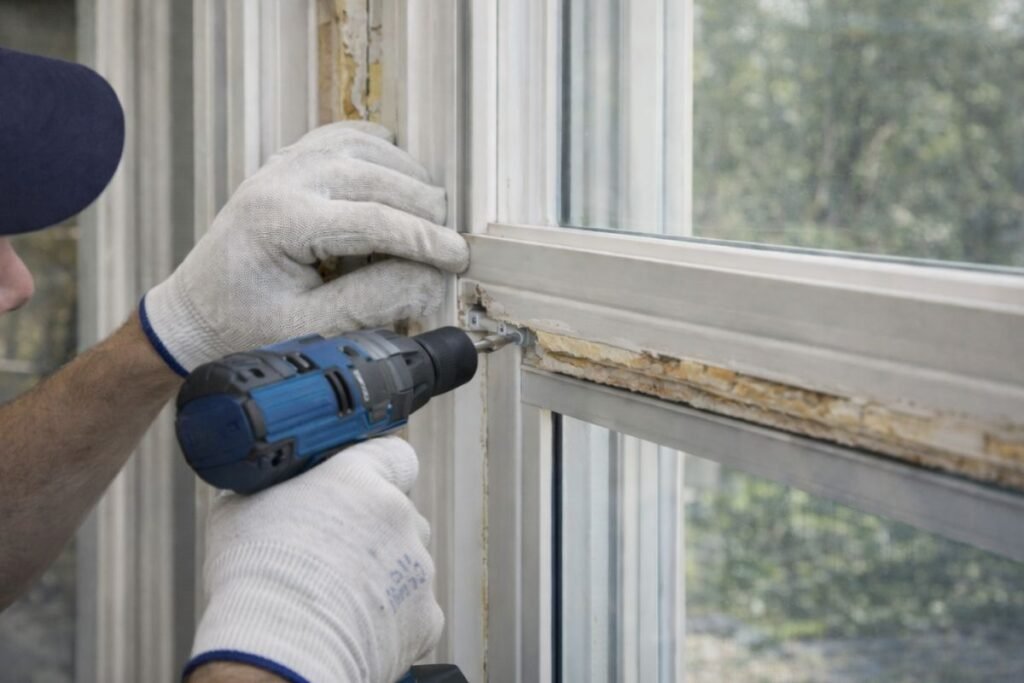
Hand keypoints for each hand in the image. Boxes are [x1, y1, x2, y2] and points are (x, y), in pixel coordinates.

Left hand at [140, 121, 467, 374]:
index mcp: (280, 220)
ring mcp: (282, 164)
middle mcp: (280, 180)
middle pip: (376, 176)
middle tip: (447, 244)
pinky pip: (343, 137)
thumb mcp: (308, 327)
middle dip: (422, 209)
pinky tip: (399, 172)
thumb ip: (371, 301)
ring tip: (430, 217)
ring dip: (406, 178)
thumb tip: (428, 277)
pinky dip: (379, 150)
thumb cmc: (243, 327)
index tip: (458, 258)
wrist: (196, 313)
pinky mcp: (288, 163)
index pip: (372, 219)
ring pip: (366, 150)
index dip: (424, 239)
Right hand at [186, 436, 442, 682]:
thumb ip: (270, 489)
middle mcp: (398, 514)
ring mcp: (417, 565)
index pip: (393, 455)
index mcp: (359, 478)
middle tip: (333, 555)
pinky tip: (356, 628)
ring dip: (382, 576)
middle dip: (373, 532)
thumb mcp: (240, 509)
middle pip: (398, 514)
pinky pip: (413, 610)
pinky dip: (391, 621)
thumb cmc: (255, 576)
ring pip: (407, 563)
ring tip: (338, 599)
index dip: (379, 471)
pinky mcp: (425, 614)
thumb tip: (263, 488)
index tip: (361, 488)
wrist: (280, 649)